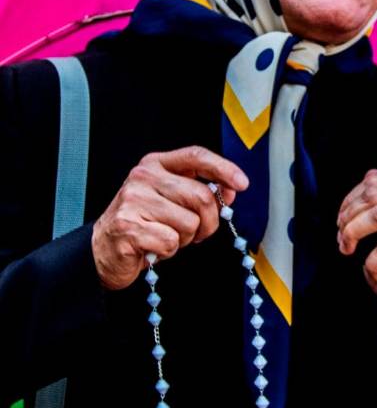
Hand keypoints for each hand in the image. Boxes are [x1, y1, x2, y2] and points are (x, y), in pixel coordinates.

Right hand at [92, 146, 247, 290]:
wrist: (103, 250)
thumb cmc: (144, 224)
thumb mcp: (172, 200)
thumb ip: (200, 191)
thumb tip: (231, 191)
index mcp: (155, 164)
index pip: (196, 156)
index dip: (223, 168)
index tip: (242, 184)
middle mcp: (142, 177)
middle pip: (201, 196)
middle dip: (208, 222)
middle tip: (196, 233)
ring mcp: (133, 201)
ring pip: (189, 222)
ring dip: (185, 238)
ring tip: (165, 236)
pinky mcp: (128, 227)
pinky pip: (171, 242)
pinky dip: (169, 251)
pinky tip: (153, 247)